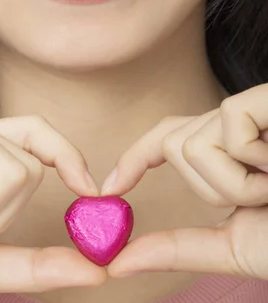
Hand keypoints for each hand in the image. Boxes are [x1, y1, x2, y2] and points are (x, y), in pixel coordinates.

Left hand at [101, 85, 267, 279]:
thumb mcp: (234, 245)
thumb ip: (178, 249)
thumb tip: (118, 261)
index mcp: (227, 153)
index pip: (167, 138)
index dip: (134, 157)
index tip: (108, 188)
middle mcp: (235, 125)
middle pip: (174, 140)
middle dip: (209, 185)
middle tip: (260, 196)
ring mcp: (252, 109)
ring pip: (194, 142)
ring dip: (234, 184)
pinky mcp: (264, 99)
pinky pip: (226, 128)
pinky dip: (249, 166)